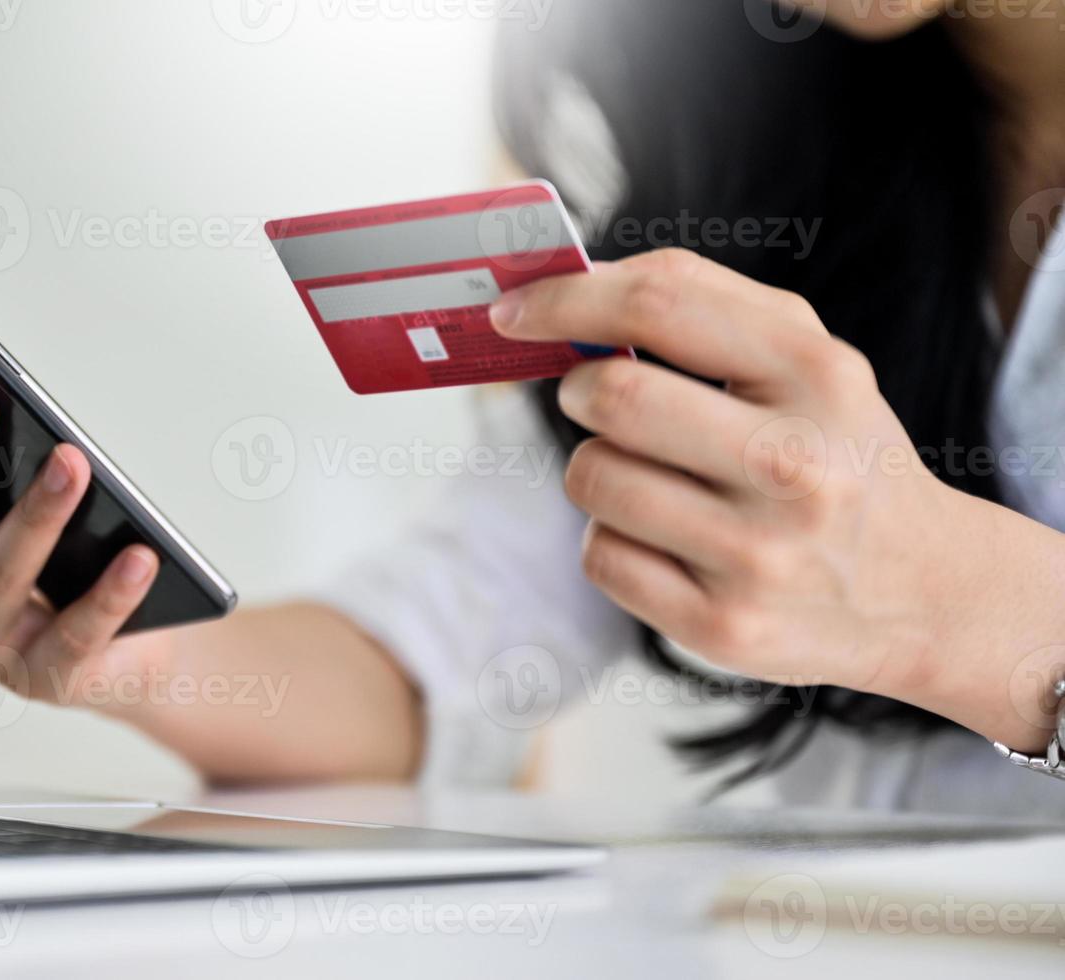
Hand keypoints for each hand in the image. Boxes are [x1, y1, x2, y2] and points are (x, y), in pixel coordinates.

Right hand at [0, 351, 172, 711]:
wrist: (123, 654)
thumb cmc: (65, 563)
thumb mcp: (21, 503)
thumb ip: (6, 460)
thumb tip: (13, 398)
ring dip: (34, 515)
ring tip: (72, 464)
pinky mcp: (42, 678)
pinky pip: (75, 635)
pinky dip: (108, 596)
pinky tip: (138, 557)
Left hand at [491, 249, 1064, 748]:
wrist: (924, 591)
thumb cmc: (835, 454)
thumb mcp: (807, 364)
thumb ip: (699, 309)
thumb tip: (567, 288)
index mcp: (818, 374)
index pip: (660, 304)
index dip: (564, 298)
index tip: (513, 310)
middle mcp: (796, 465)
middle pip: (613, 397)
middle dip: (580, 390)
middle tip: (596, 399)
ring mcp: (759, 554)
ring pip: (593, 478)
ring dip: (596, 468)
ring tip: (653, 477)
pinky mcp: (723, 625)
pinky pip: (600, 556)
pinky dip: (613, 540)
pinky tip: (669, 542)